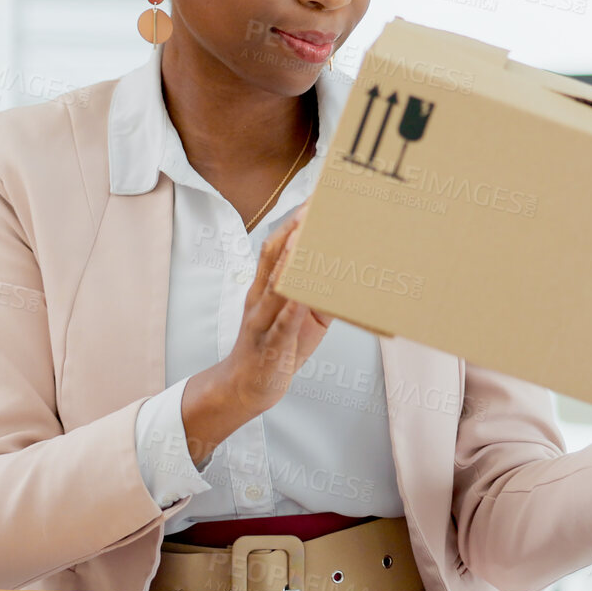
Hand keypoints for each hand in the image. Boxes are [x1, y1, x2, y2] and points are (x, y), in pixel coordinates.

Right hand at [180, 205, 332, 464]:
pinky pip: (281, 324)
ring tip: (305, 237)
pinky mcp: (270, 345)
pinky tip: (301, 294)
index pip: (275, 248)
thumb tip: (347, 278)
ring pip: (274, 286)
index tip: (312, 201)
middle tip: (312, 206)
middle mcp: (259, 299)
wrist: (244, 389)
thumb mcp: (300, 320)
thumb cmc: (275, 349)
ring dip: (289, 260)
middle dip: (292, 230)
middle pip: (272, 256)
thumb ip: (318, 298)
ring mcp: (262, 321)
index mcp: (266, 289)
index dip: (292, 223)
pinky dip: (290, 307)